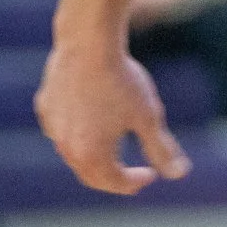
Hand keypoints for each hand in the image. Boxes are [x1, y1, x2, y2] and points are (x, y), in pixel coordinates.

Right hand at [35, 41, 190, 193]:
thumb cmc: (122, 81)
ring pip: (72, 153)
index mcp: (91, 155)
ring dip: (93, 158)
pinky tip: (90, 124)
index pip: (114, 182)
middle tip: (131, 175)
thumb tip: (180, 174)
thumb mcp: (148, 117)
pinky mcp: (45, 106)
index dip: (134, 182)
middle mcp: (65, 146)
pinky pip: (61, 129)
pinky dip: (77, 134)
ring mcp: (51, 125)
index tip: (151, 174)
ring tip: (112, 150)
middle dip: (112, 178)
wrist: (88, 44)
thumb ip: (161, 149)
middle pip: (89, 174)